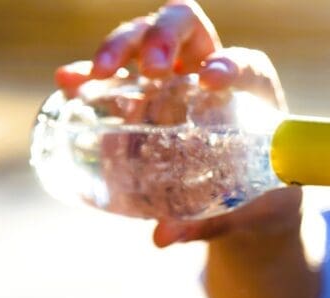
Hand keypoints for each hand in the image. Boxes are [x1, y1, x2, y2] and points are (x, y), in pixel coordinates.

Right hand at [51, 1, 317, 297]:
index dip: (229, 63)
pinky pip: (117, 76)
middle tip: (153, 68)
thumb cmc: (260, 196)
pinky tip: (69, 81)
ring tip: (99, 72)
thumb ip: (209, 220)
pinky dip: (91, 74)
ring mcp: (176, 79)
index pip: (244, 63)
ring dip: (121, 46)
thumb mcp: (244, 209)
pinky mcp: (146, 94)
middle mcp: (213, 72)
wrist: (251, 199)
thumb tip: (163, 236)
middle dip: (165, 37)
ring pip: (146, 39)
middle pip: (188, 29)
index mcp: (254, 92)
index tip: (210, 79)